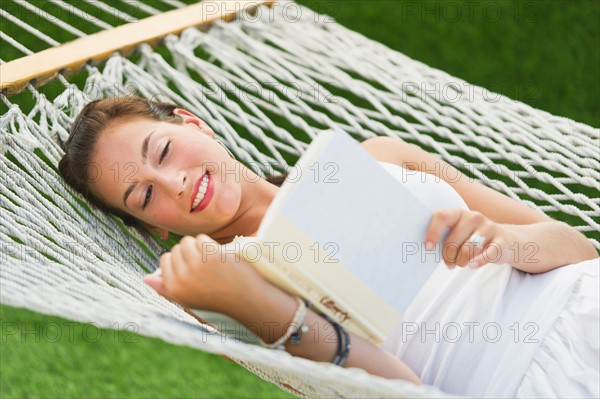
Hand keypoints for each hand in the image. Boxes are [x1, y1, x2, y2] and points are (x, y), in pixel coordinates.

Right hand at [143, 234, 275, 315]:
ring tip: (211, 260)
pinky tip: (218, 256)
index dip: (180, 260)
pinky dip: (210, 244)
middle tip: (206, 266)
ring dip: (199, 247)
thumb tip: (144, 279)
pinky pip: (202, 238)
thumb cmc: (217, 299)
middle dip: (189, 253)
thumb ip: (165, 289)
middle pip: (176, 249)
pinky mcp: (211, 255)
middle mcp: (181, 278)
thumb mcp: (188, 299)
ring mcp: (196, 265)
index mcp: (173, 289)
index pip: (165, 260)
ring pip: (188, 242)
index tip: (193, 268)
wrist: (246, 299)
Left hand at [425, 208, 512, 268]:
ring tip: (461, 263)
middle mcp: (474, 217)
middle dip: (448, 256)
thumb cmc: (472, 239)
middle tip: (449, 263)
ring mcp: (489, 227)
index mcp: (459, 213)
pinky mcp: (501, 241)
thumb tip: (427, 248)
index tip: (429, 248)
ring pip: (467, 250)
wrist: (504, 241)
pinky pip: (486, 255)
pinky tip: (472, 265)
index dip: (433, 233)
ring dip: (461, 262)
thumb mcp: (458, 233)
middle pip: (452, 240)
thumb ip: (444, 237)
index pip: (442, 216)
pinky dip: (477, 263)